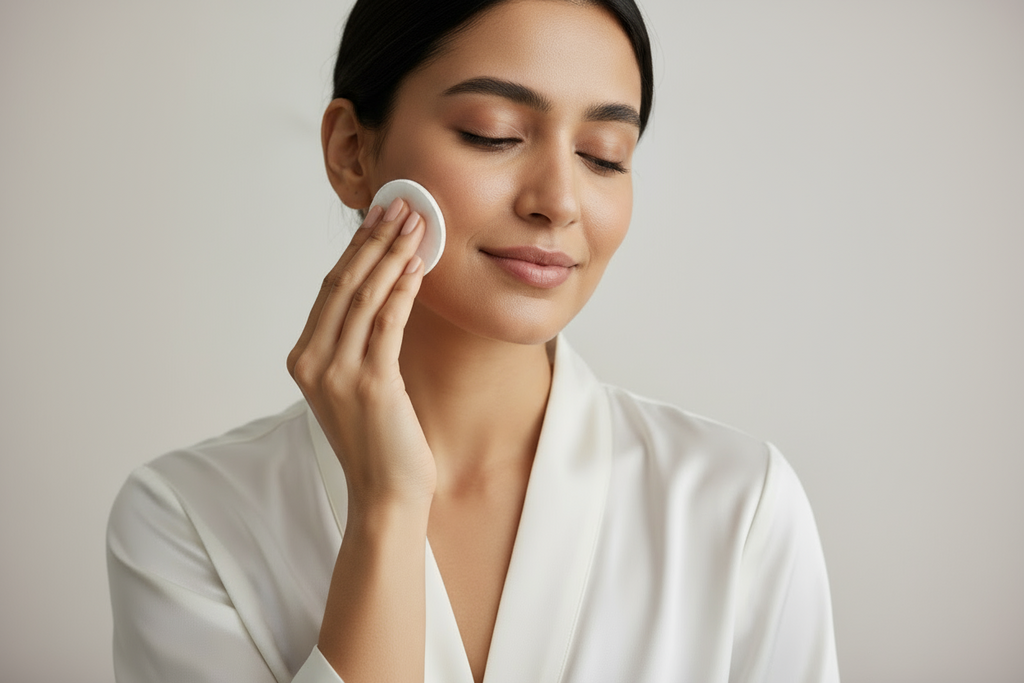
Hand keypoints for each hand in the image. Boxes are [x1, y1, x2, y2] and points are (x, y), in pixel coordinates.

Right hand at [288, 198, 434, 507]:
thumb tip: (383, 292)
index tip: (380, 216)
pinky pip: (386, 324)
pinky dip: (402, 290)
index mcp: (305, 359)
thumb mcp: (357, 385)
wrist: (384, 495)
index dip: (357, 248)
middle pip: (342, 284)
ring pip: (363, 297)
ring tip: (415, 223)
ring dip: (391, 254)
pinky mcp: (369, 385)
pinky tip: (418, 266)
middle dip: (374, 239)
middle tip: (401, 205)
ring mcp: (337, 374)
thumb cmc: (379, 441)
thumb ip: (357, 344)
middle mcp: (313, 362)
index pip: (331, 289)